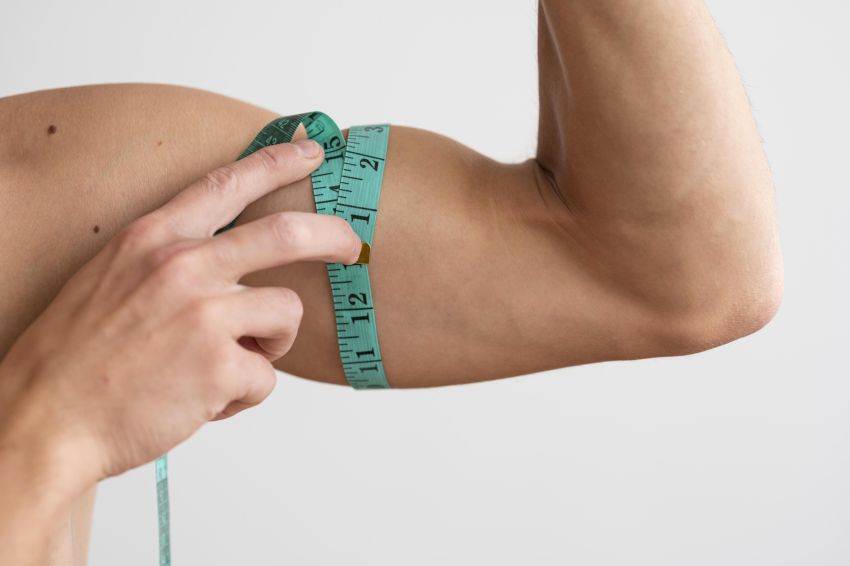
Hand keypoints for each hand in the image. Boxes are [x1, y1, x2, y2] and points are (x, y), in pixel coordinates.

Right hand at [0, 138, 361, 486]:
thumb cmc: (78, 358)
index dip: (276, 161)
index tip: (312, 147)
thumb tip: (234, 271)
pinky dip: (244, 396)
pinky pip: (267, 377)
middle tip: (353, 246)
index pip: (226, 184)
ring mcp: (204, 314)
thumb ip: (172, 263)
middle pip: (286, 234)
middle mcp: (182, 266)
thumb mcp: (113, 279)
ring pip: (286, 314)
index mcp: (153, 239)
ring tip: (226, 367)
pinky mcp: (220, 367)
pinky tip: (204, 402)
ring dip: (270, 345)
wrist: (44, 421)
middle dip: (333, 236)